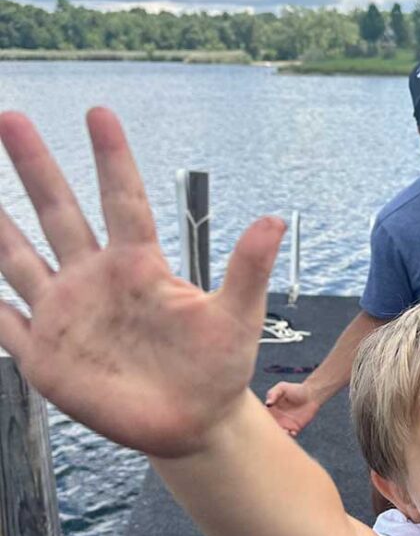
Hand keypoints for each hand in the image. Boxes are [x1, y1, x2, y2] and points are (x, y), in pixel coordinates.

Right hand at [0, 109, 285, 456]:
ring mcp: (67, 316)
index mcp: (139, 267)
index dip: (112, 157)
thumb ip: (248, 270)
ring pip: (18, 259)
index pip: (123, 200)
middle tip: (10, 116)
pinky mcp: (47, 357)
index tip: (100, 112)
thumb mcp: (237, 318)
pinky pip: (5, 323)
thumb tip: (276, 220)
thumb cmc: (218, 369)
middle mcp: (96, 282)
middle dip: (35, 166)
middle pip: (59, 213)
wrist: (195, 423)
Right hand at [265, 379, 320, 434]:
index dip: (262, 420)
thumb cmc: (295, 389)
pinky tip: (292, 432)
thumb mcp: (282, 387)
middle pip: (270, 426)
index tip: (264, 421)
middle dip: (270, 430)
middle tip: (273, 429)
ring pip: (280, 432)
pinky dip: (290, 435)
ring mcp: (286, 423)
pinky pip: (291, 434)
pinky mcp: (296, 427)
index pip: (263, 416)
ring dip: (280, 434)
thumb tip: (267, 404)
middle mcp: (277, 417)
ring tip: (284, 431)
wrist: (311, 394)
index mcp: (272, 409)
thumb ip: (273, 394)